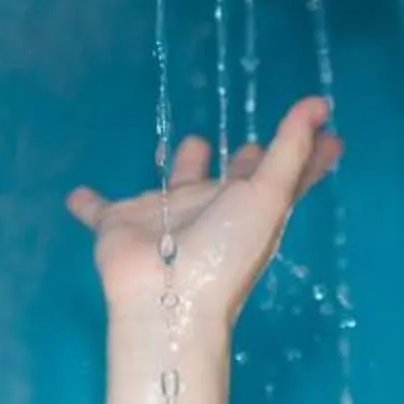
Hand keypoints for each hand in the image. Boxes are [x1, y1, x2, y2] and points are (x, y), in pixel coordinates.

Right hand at [67, 96, 342, 326]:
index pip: (281, 172)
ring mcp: (163, 220)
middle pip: (228, 182)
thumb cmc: (225, 249)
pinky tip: (77, 195)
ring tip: (190, 142)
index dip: (304, 151)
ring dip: (180, 169)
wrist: (165, 297)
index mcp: (247, 207)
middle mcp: (209, 211)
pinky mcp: (118, 226)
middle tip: (250, 142)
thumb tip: (320, 106)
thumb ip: (290, 150)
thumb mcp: (268, 196)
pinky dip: (88, 204)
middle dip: (240, 162)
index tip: (326, 126)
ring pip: (172, 188)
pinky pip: (98, 210)